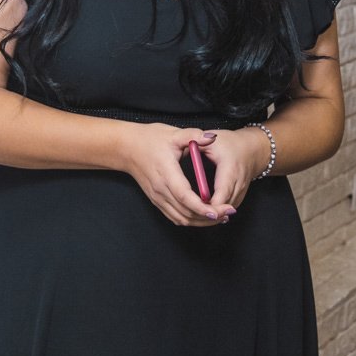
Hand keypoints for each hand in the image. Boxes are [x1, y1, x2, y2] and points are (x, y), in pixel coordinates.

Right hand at [120, 123, 237, 226]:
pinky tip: (203, 216)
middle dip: (209, 217)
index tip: (218, 211)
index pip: (185, 197)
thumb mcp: (173, 133)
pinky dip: (190, 220)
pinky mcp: (157, 200)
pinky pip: (175, 216)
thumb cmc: (149, 140)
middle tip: (229, 212)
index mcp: (167, 174)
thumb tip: (212, 138)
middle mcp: (161, 190)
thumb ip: (194, 135)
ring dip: (201, 221)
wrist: (126, 148)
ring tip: (220, 217)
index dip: (202, 207)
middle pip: (186, 213)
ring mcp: (158, 198)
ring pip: (181, 218)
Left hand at [194, 126, 270, 213]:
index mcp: (231, 169)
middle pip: (223, 206)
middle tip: (187, 213)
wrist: (251, 150)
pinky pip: (227, 212)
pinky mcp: (238, 198)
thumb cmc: (230, 144)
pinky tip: (202, 214)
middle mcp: (238, 184)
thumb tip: (183, 146)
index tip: (194, 207)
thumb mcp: (212, 140)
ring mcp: (240, 193)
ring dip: (211, 215)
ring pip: (225, 212)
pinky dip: (215, 214)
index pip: (222, 193)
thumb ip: (197, 141)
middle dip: (207, 213)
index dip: (209, 204)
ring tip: (192, 214)